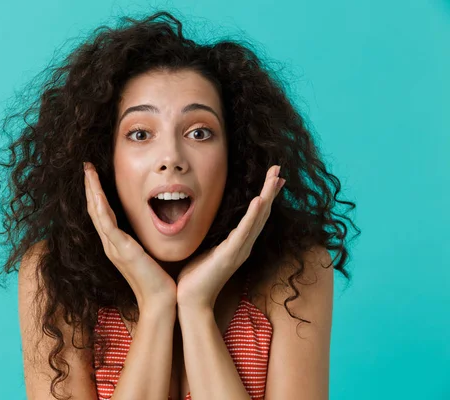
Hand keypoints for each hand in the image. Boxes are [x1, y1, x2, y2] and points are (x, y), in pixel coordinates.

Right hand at [83, 162, 176, 310]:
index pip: (102, 213)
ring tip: (88, 171)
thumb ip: (144, 239)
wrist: (161, 300)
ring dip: (92, 190)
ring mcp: (114, 247)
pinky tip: (96, 192)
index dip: (97, 194)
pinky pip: (107, 224)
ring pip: (97, 213)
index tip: (94, 175)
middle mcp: (111, 244)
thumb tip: (152, 225)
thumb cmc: (159, 279)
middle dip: (90, 187)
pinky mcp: (122, 250)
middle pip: (95, 209)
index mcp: (117, 244)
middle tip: (86, 166)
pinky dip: (100, 206)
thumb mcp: (149, 253)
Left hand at [176, 165, 285, 309]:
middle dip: (270, 190)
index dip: (266, 196)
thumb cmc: (195, 277)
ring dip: (267, 196)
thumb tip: (208, 222)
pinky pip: (244, 232)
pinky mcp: (230, 255)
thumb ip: (213, 237)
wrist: (190, 300)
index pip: (256, 215)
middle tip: (278, 169)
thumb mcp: (206, 249)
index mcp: (238, 243)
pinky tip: (260, 200)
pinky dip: (253, 215)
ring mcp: (239, 250)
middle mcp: (244, 246)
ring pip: (258, 219)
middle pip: (263, 213)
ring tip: (275, 178)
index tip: (273, 178)